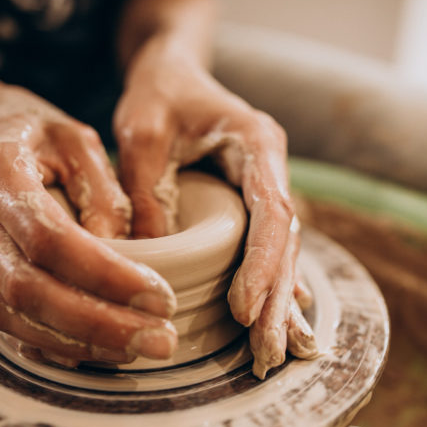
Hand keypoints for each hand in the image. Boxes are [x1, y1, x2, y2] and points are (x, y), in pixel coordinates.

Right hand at [0, 79, 176, 365]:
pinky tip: (94, 351)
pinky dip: (47, 344)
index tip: (161, 297)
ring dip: (75, 342)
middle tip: (161, 340)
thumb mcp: (77, 138)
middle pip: (26, 289)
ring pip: (9, 315)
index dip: (106, 275)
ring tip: (136, 349)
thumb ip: (101, 193)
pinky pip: (2, 322)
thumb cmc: (32, 130)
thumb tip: (123, 256)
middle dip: (97, 324)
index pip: (48, 237)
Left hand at [114, 40, 317, 377]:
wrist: (171, 72)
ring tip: (273, 352)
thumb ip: (148, 190)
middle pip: (284, 241)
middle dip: (277, 300)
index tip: (247, 311)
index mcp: (258, 143)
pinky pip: (265, 248)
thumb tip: (152, 259)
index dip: (263, 265)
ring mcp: (263, 187)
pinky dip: (269, 285)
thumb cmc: (159, 94)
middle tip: (269, 354)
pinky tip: (273, 319)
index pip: (271, 211)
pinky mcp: (248, 202)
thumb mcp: (142, 133)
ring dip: (277, 303)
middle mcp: (270, 168)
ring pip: (280, 251)